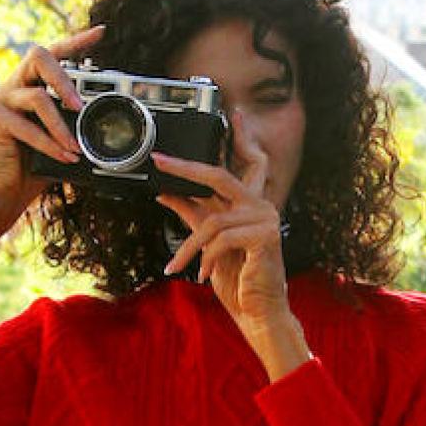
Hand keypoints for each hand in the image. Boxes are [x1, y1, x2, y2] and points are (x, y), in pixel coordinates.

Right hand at [0, 26, 104, 238]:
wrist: (4, 194)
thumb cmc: (32, 168)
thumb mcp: (61, 143)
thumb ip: (76, 128)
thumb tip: (105, 128)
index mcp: (31, 85)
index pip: (54, 54)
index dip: (76, 42)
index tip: (101, 32)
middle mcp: (14, 85)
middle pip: (38, 56)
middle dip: (64, 77)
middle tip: (80, 104)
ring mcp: (1, 100)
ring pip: (38, 97)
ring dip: (61, 124)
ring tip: (75, 146)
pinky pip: (27, 127)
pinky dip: (49, 144)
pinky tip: (64, 157)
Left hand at [154, 124, 307, 369]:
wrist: (257, 312)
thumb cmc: (236, 279)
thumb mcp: (206, 244)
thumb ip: (192, 214)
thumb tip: (165, 193)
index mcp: (250, 203)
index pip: (249, 162)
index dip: (242, 137)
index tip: (234, 113)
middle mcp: (261, 205)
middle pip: (220, 175)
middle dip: (187, 168)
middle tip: (160, 160)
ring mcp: (265, 219)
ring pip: (212, 220)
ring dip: (189, 247)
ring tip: (178, 266)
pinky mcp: (264, 237)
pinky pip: (220, 239)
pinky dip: (205, 258)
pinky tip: (203, 276)